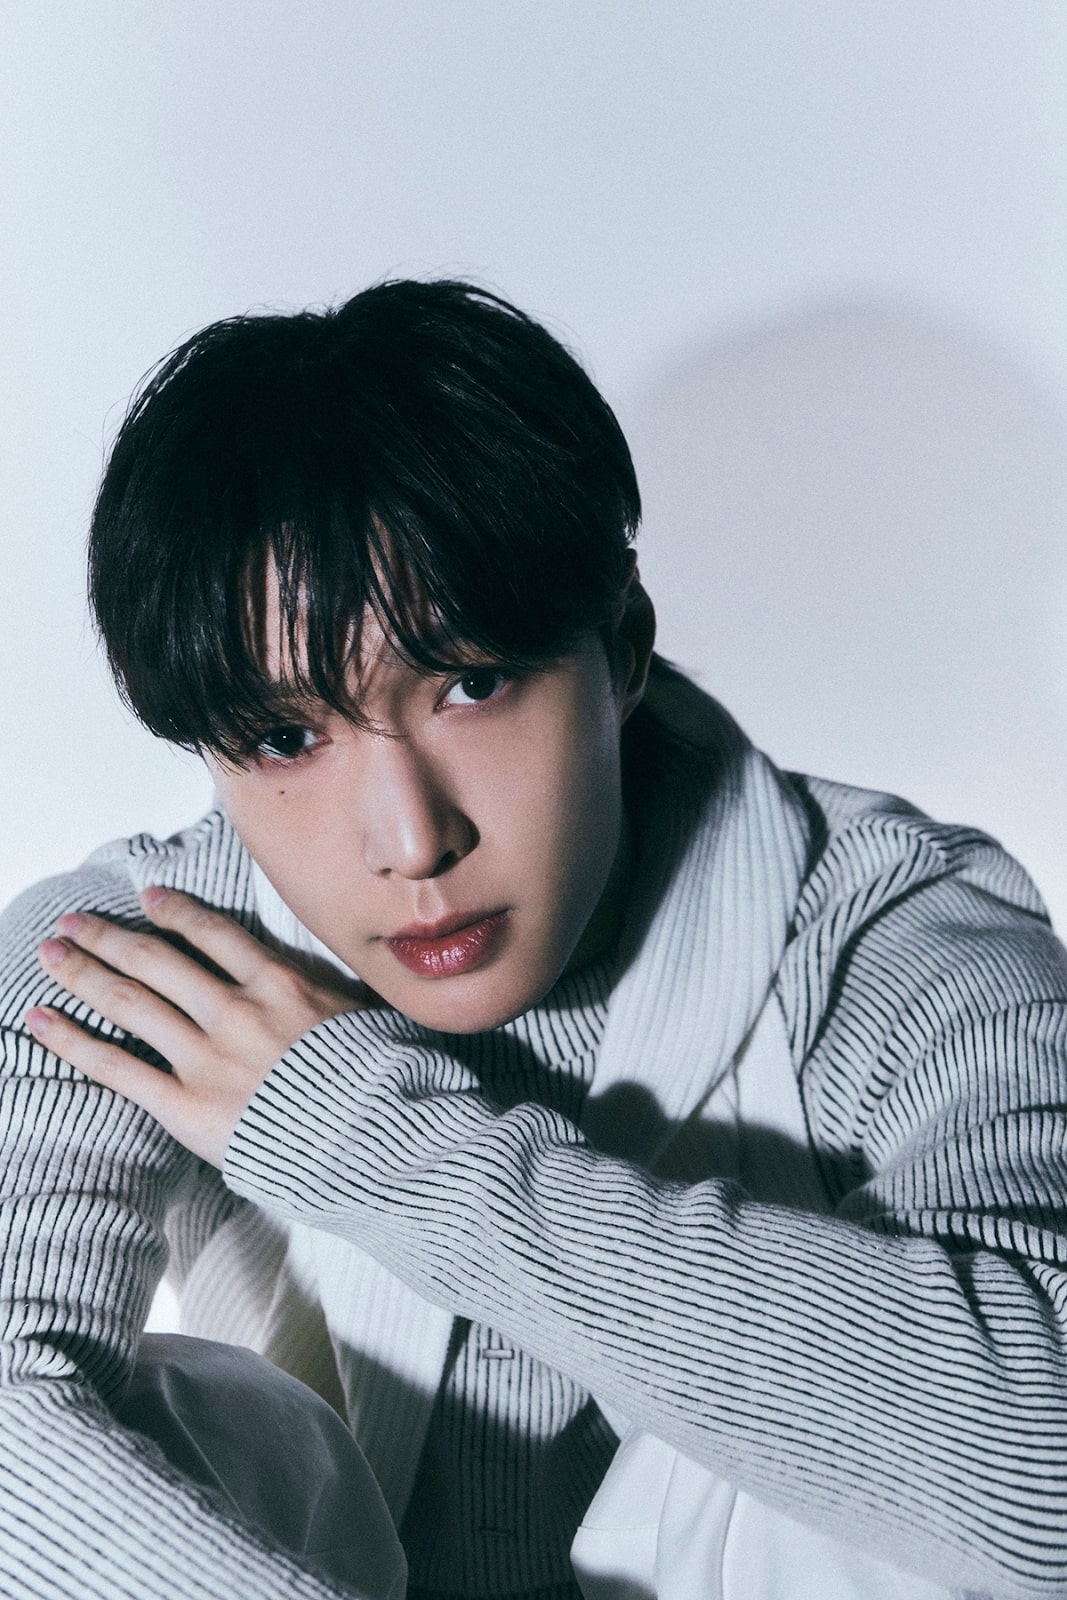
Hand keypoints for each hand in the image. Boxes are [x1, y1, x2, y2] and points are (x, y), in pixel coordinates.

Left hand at [26, 887, 372, 1167]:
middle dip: (109, 936)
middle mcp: (236, 1011)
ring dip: (83, 971)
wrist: (376, 1141)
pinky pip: (116, 1067)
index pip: (213, 933)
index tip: (148, 898)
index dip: (174, 911)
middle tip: (74, 921)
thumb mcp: (365, 1015)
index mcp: (280, 983)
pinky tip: (41, 1020)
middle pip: (157, 960)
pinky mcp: (186, 1107)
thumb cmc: (380, 1083)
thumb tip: (322, 977)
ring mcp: (207, 1058)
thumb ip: (329, 991)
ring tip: (50, 952)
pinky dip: (73, 1040)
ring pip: (130, 1001)